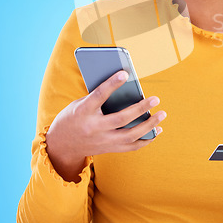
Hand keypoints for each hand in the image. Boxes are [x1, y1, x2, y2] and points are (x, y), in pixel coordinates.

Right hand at [45, 70, 166, 181]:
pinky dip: (146, 139)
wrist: (61, 145)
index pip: (99, 96)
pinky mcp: (109, 149)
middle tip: (155, 99)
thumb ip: (99, 97)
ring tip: (161, 114)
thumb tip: (125, 87)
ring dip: (149, 125)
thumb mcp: (79, 104)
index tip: (125, 73)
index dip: (111, 84)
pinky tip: (156, 130)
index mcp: (83, 112)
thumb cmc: (73, 117)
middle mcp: (93, 128)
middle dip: (140, 108)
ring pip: (130, 135)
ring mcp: (102, 141)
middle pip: (120, 119)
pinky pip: (131, 146)